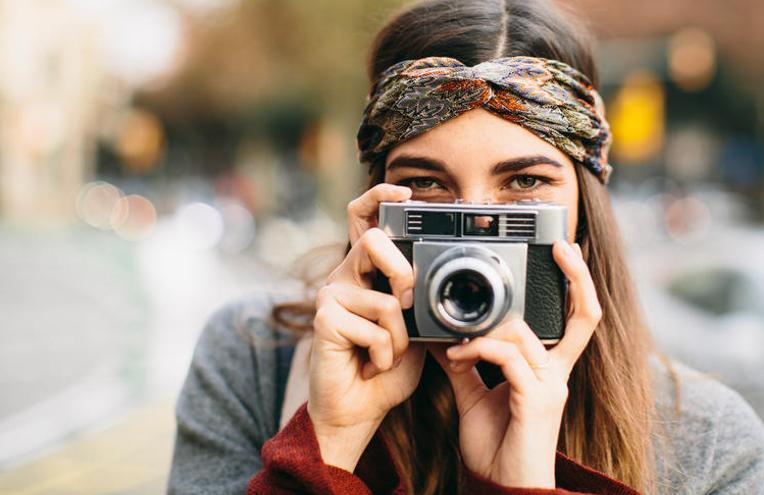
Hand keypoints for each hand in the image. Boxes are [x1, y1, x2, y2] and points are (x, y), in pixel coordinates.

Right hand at [308, 183, 424, 471]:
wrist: (358, 410)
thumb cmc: (386, 369)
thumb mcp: (415, 331)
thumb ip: (421, 304)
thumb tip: (440, 285)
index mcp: (366, 272)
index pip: (363, 219)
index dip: (379, 197)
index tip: (405, 192)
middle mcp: (345, 276)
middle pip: (372, 242)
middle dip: (401, 271)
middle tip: (408, 303)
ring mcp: (331, 295)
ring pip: (387, 300)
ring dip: (398, 340)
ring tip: (385, 356)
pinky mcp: (323, 318)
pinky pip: (374, 328)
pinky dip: (383, 354)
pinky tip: (370, 365)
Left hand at [428, 241, 601, 487]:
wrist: (500, 488)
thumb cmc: (495, 447)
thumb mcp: (474, 396)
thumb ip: (465, 364)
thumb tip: (445, 337)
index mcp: (547, 369)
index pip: (575, 320)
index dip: (576, 286)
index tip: (563, 253)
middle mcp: (557, 374)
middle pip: (583, 316)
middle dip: (578, 277)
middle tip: (561, 246)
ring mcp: (552, 386)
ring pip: (524, 333)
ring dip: (483, 331)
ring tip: (454, 344)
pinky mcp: (539, 400)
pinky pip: (509, 357)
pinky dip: (479, 350)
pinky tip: (457, 357)